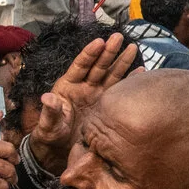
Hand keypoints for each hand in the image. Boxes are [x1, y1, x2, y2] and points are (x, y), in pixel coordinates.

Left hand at [26, 34, 138, 174]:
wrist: (61, 151)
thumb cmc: (51, 135)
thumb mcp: (48, 124)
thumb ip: (50, 111)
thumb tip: (48, 98)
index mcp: (68, 87)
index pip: (80, 66)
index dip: (89, 54)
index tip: (99, 42)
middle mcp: (85, 88)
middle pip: (98, 66)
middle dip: (109, 52)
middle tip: (119, 37)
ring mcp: (97, 96)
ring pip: (111, 75)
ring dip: (121, 62)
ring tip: (132, 47)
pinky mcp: (108, 106)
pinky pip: (120, 91)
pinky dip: (130, 82)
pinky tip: (141, 72)